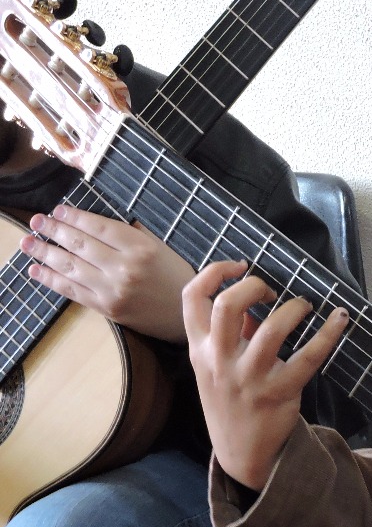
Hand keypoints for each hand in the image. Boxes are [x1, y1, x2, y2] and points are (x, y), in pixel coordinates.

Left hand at [22, 205, 194, 341]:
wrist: (186, 316)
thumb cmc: (178, 278)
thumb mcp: (162, 249)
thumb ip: (133, 235)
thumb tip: (100, 224)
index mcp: (141, 248)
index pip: (98, 227)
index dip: (74, 217)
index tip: (58, 210)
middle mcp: (125, 267)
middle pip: (80, 244)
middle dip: (54, 231)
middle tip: (37, 221)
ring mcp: (113, 289)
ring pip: (70, 266)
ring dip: (45, 252)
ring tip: (28, 242)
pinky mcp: (106, 308)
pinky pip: (72, 291)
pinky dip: (51, 279)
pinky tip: (36, 269)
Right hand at [182, 260, 348, 489]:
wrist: (241, 452)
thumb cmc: (231, 399)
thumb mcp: (215, 367)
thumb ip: (230, 334)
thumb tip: (253, 299)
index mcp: (199, 349)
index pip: (192, 298)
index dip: (214, 272)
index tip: (240, 265)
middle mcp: (219, 361)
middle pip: (227, 306)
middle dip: (253, 286)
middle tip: (272, 292)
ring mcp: (249, 378)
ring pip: (272, 328)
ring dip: (294, 308)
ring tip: (304, 306)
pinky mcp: (280, 392)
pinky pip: (310, 356)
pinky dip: (330, 333)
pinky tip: (341, 318)